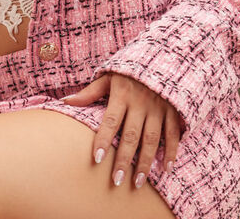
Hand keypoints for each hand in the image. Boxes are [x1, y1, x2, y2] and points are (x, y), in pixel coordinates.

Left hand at [63, 72, 180, 188]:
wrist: (163, 55)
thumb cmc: (130, 70)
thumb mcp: (109, 75)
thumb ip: (90, 92)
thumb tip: (66, 102)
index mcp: (122, 94)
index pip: (111, 121)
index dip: (103, 140)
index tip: (97, 159)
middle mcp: (141, 103)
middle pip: (131, 136)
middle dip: (124, 160)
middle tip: (117, 181)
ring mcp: (159, 108)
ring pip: (152, 139)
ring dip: (146, 162)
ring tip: (138, 183)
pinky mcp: (173, 110)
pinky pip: (173, 134)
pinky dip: (171, 152)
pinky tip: (166, 169)